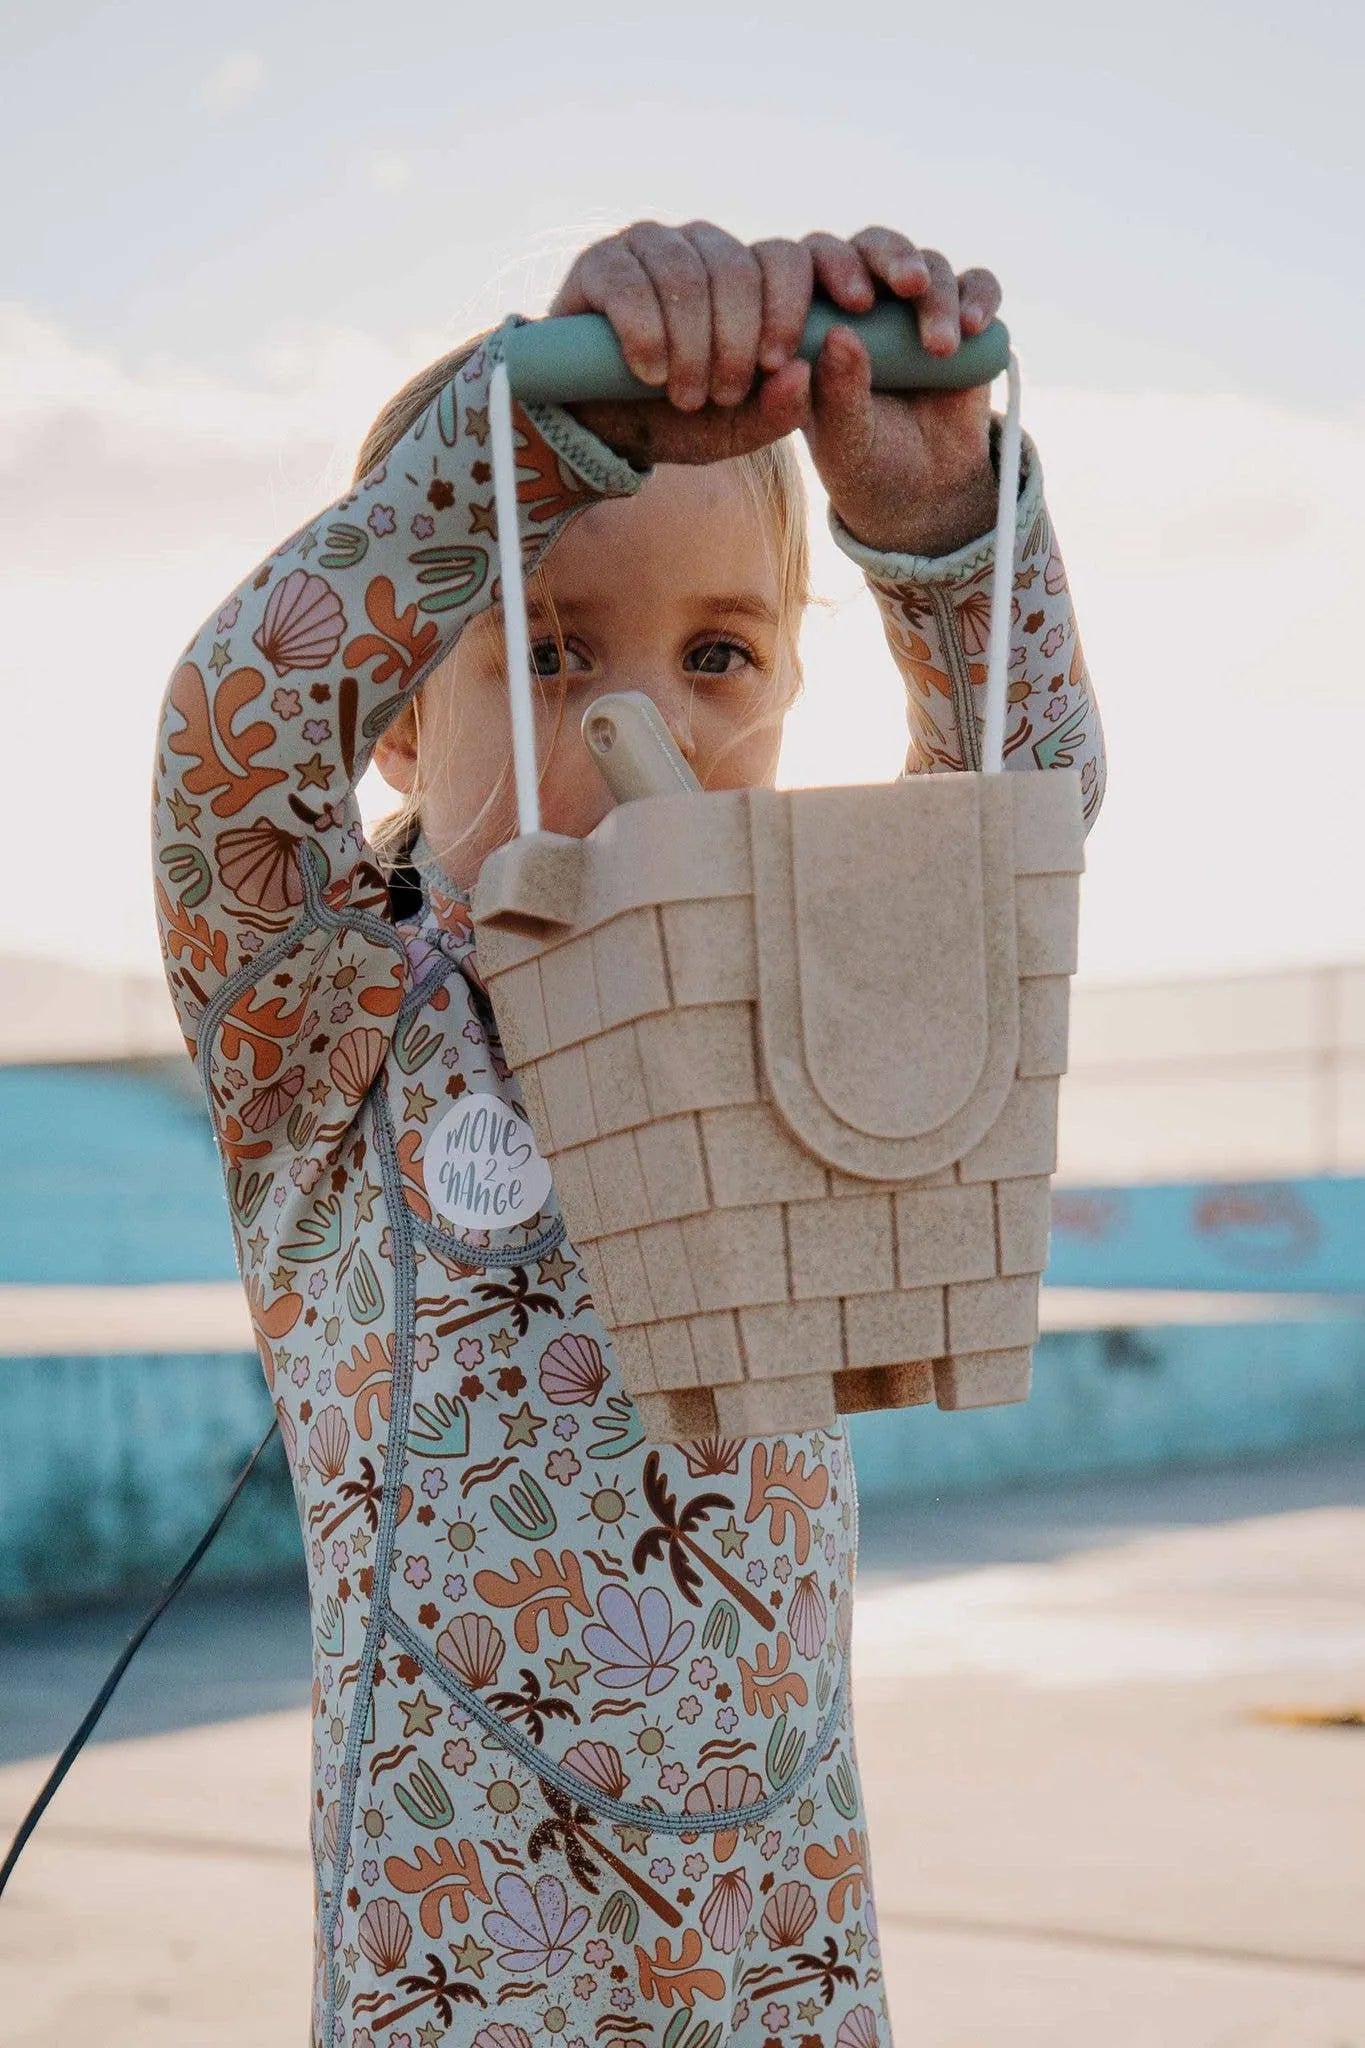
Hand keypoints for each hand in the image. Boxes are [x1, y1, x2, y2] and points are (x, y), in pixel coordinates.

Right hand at [547, 219, 817, 467]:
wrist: (606, 430)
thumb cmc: (682, 419)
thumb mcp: (740, 429)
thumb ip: (780, 409)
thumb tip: (800, 371)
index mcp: (751, 274)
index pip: (789, 256)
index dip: (807, 288)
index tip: (810, 336)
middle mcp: (704, 247)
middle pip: (739, 270)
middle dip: (737, 343)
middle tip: (724, 395)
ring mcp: (651, 246)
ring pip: (686, 276)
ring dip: (691, 346)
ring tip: (685, 396)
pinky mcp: (599, 262)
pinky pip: (630, 285)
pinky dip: (645, 334)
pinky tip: (650, 372)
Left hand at [796, 227, 1002, 556]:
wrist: (922, 492)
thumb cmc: (865, 463)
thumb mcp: (844, 442)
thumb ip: (836, 395)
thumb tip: (840, 334)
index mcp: (817, 320)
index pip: (816, 264)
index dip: (836, 267)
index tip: (857, 303)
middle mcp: (865, 302)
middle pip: (875, 246)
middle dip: (893, 259)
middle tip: (911, 286)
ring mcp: (914, 308)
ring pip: (929, 266)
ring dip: (939, 298)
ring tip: (942, 348)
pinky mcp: (963, 319)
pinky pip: (977, 285)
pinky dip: (980, 296)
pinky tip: (976, 325)